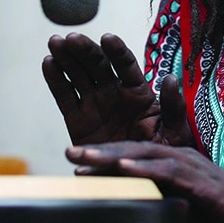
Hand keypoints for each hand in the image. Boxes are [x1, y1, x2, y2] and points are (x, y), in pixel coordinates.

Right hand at [42, 32, 193, 145]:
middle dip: (85, 50)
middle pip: (98, 65)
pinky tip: (48, 63)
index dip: (117, 51)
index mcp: (139, 93)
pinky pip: (65, 96)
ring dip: (67, 57)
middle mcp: (114, 94)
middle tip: (72, 39)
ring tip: (55, 42)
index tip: (107, 38)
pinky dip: (56, 79)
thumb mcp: (174, 134)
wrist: (139, 184)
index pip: (126, 66)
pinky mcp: (77, 121)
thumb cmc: (161, 157)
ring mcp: (94, 105)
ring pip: (79, 75)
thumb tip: (170, 79)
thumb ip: (173, 108)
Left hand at [66, 141, 223, 222]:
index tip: (75, 161)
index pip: (135, 156)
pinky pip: (171, 172)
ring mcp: (193, 168)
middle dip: (99, 150)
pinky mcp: (204, 184)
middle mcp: (182, 158)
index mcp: (176, 163)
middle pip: (134, 149)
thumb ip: (163, 204)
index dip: (104, 156)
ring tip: (86, 157)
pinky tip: (125, 168)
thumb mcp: (186, 208)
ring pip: (147, 155)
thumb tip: (136, 215)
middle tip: (69, 152)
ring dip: (113, 155)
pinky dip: (145, 168)